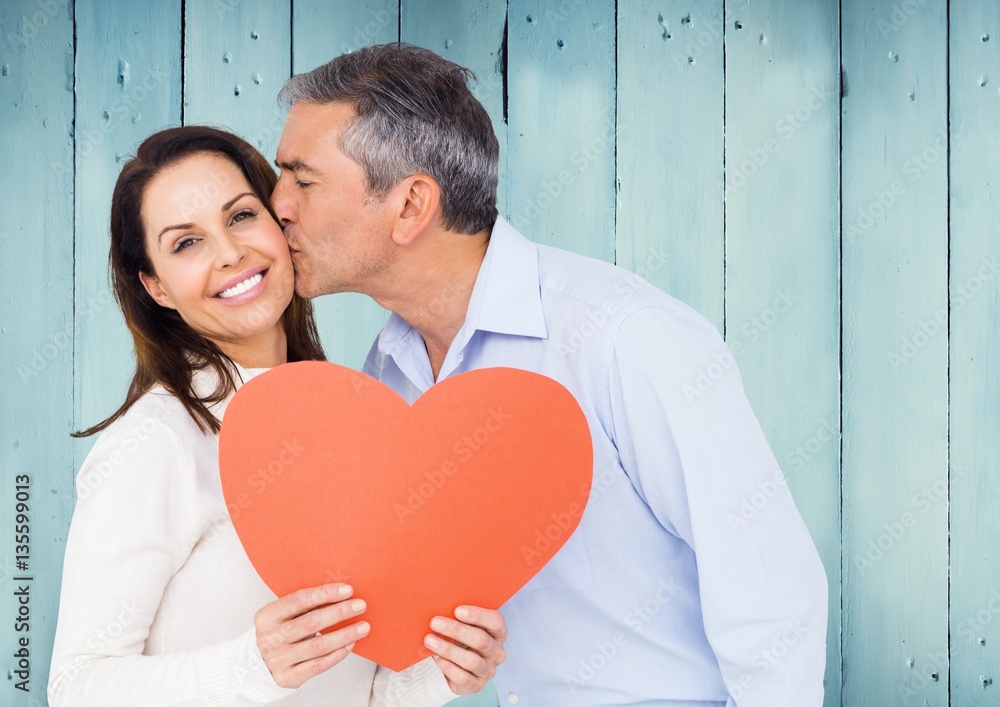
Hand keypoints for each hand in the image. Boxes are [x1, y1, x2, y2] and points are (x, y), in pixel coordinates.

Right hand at [254, 583, 368, 688]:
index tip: (347, 590)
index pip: (299, 600)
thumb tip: (342, 594)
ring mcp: (278, 659)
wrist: (261, 663)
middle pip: (311, 622)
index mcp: (267, 616)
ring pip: (318, 645)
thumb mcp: (284, 615)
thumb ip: (305, 605)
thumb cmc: (281, 631)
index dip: (325, 594)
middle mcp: (270, 638)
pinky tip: (350, 644)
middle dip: (339, 612)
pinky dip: (338, 654)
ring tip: (363, 627)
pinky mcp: (287, 677)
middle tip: (360, 606)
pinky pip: (319, 665)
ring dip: (345, 634)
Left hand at [424, 606, 507, 694]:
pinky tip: (436, 657)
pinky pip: (463, 678)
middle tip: (435, 622)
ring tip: (430, 640)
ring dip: (448, 649)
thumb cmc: (460, 638)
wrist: (455, 664)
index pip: (496, 621)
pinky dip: (448, 667)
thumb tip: (441, 604)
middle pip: (481, 641)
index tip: (457, 610)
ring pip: (472, 660)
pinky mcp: (477, 685)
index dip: (478, 615)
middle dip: (456, 630)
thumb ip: (459, 617)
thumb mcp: (464, 625)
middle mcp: (497, 652)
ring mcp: (488, 670)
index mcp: (498, 633)